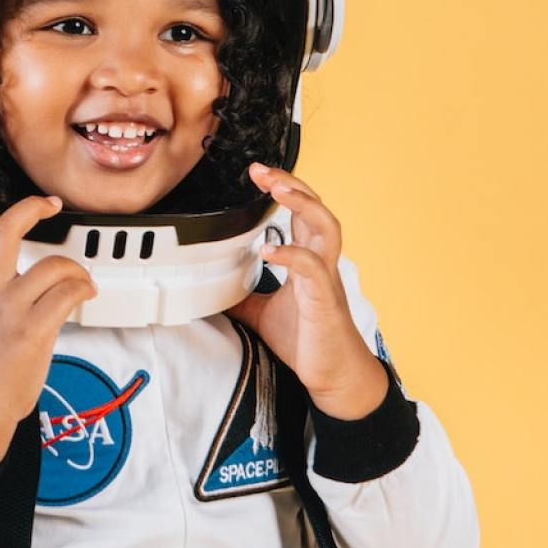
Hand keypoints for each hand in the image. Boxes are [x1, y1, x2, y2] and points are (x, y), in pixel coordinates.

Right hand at [0, 170, 97, 465]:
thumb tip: (39, 281)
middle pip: (7, 232)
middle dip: (31, 209)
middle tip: (50, 204)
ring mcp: (9, 309)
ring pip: (53, 265)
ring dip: (76, 270)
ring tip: (83, 282)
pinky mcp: (31, 330)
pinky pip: (68, 294)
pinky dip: (84, 290)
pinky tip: (87, 295)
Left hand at [227, 163, 387, 418]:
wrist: (334, 376)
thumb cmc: (307, 341)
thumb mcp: (263, 313)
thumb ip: (244, 296)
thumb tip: (212, 288)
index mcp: (308, 260)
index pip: (301, 212)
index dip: (283, 188)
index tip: (258, 172)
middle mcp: (320, 262)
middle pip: (316, 207)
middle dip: (290, 183)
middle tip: (261, 170)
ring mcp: (325, 278)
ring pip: (326, 226)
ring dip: (302, 203)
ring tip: (277, 189)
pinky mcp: (324, 300)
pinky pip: (312, 268)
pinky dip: (291, 253)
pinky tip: (269, 249)